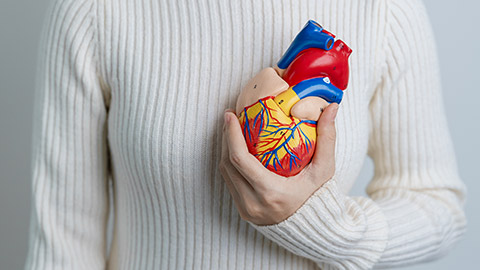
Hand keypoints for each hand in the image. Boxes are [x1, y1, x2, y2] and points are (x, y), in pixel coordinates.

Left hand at [219, 103, 338, 225]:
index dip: (231, 135)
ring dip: (225, 149)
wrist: (314, 229)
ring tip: (231, 129)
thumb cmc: (319, 197)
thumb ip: (327, 138)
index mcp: (271, 193)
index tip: (231, 115)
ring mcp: (245, 209)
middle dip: (226, 137)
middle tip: (230, 116)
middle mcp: (253, 203)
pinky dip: (230, 163)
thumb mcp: (325, 169)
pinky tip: (236, 148)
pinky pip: (230, 182)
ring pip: (225, 173)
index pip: (240, 159)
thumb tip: (331, 108)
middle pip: (227, 164)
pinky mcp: (242, 210)